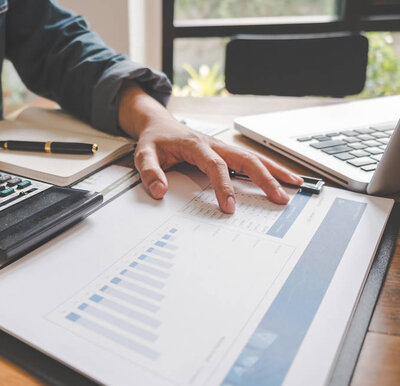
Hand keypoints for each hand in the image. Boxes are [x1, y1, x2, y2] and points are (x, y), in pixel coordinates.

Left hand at [134, 117, 302, 212]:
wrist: (159, 125)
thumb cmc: (155, 140)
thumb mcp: (143, 154)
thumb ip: (149, 172)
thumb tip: (159, 191)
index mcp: (196, 145)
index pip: (215, 166)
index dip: (224, 186)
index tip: (229, 207)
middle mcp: (214, 144)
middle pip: (246, 159)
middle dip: (265, 178)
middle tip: (280, 197)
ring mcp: (222, 148)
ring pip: (254, 157)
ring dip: (275, 171)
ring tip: (296, 185)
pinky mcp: (226, 153)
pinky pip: (250, 160)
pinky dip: (269, 169)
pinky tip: (283, 179)